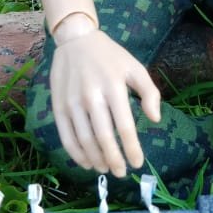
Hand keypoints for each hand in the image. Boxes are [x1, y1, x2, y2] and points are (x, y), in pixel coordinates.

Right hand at [49, 27, 160, 176]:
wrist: (76, 39)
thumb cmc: (110, 56)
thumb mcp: (135, 67)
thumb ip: (150, 92)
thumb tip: (155, 119)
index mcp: (114, 87)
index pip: (124, 126)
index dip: (131, 149)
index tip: (137, 163)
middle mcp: (91, 96)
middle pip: (103, 137)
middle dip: (114, 160)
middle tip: (121, 173)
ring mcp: (72, 102)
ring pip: (84, 140)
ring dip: (96, 159)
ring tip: (106, 168)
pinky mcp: (58, 106)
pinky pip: (66, 136)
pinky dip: (76, 153)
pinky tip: (86, 162)